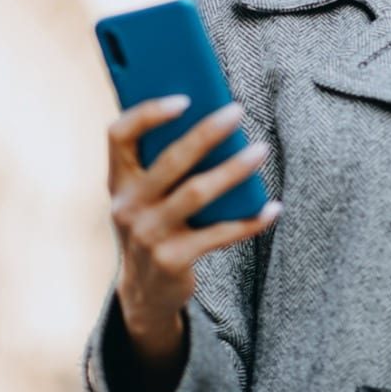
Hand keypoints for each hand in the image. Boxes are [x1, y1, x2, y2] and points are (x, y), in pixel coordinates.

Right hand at [106, 96, 280, 362]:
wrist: (145, 293)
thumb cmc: (154, 226)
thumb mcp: (144, 196)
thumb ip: (163, 163)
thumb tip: (215, 122)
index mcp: (118, 181)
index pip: (119, 135)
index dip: (148, 113)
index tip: (184, 98)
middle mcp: (128, 206)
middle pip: (170, 161)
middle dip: (206, 132)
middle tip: (237, 111)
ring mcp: (149, 234)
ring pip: (198, 193)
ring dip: (234, 170)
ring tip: (261, 150)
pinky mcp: (173, 260)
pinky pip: (220, 234)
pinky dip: (250, 221)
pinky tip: (272, 208)